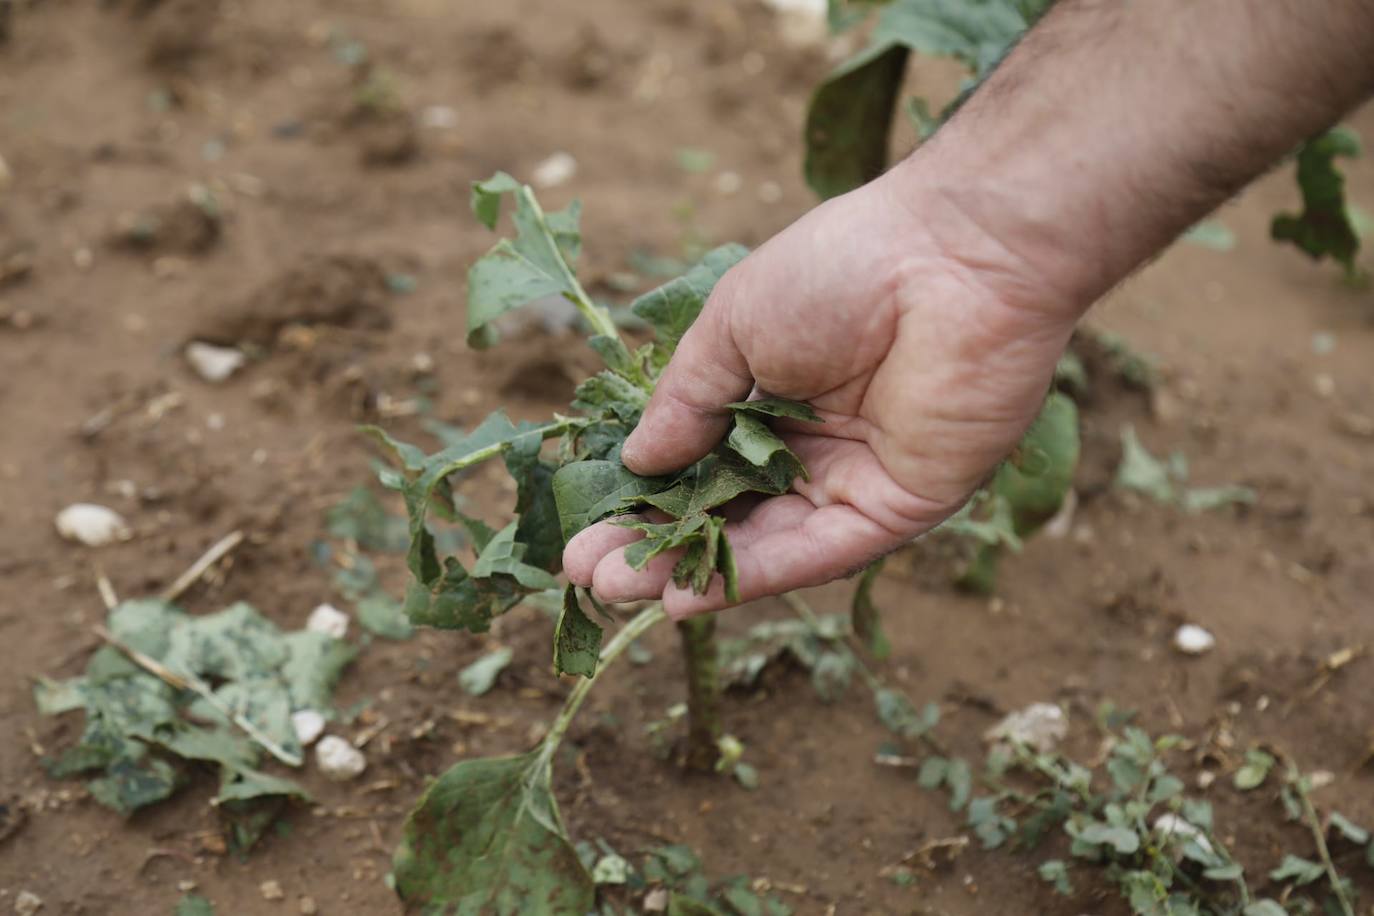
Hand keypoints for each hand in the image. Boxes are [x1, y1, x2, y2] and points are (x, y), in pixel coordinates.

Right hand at [563, 165, 1077, 619]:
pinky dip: (755, 577)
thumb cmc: (841, 268)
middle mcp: (810, 447)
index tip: (580, 528)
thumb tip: (636, 461)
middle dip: (653, 546)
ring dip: (690, 572)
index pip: (695, 465)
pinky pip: (819, 553)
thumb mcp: (734, 326)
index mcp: (772, 397)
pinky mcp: (898, 508)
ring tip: (618, 590)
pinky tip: (690, 598)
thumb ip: (686, 401)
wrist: (954, 255)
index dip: (640, 499)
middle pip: (723, 514)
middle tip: (587, 573)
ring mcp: (853, 481)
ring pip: (762, 544)